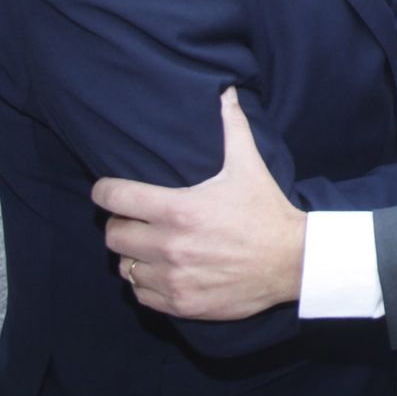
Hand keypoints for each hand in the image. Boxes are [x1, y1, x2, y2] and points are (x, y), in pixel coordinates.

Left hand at [92, 88, 303, 319]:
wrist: (292, 261)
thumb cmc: (266, 211)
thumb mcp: (248, 166)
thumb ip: (231, 127)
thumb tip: (226, 91)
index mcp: (179, 209)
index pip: (116, 198)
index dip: (104, 191)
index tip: (106, 190)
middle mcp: (170, 246)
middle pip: (113, 235)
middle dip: (120, 224)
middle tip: (134, 220)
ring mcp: (174, 278)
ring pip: (124, 267)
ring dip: (133, 255)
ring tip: (148, 246)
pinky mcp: (182, 303)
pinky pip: (142, 294)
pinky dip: (146, 283)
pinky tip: (162, 270)